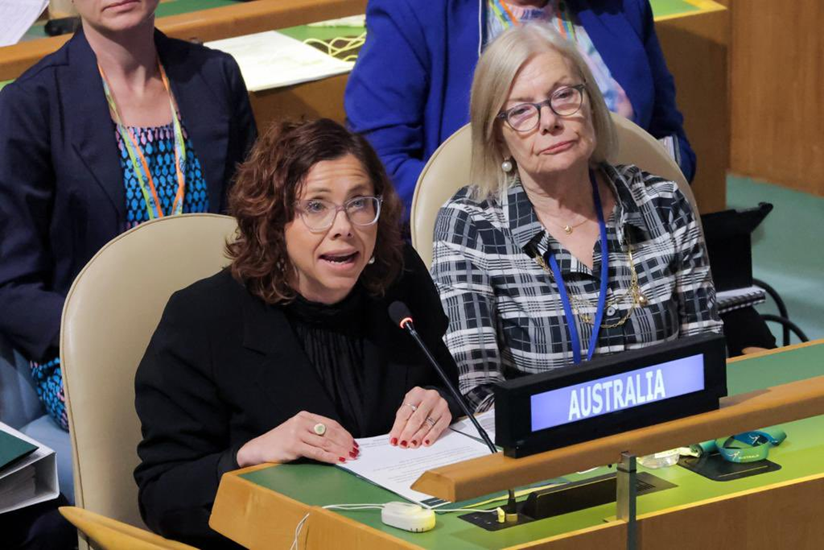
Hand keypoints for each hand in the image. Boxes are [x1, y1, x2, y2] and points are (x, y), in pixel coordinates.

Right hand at [237, 411, 357, 466]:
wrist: (258, 449)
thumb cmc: (279, 442)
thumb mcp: (297, 431)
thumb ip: (313, 433)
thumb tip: (337, 442)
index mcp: (304, 416)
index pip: (331, 423)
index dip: (344, 433)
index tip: (353, 442)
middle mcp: (301, 422)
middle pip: (330, 432)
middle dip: (345, 443)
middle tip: (355, 451)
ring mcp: (297, 433)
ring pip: (325, 442)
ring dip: (340, 451)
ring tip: (349, 457)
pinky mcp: (293, 445)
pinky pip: (316, 452)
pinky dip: (329, 457)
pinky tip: (337, 461)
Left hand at [389, 387, 451, 448]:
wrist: (435, 400)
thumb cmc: (419, 405)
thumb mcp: (408, 407)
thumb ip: (402, 421)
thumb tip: (395, 437)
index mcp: (417, 393)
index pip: (405, 412)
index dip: (398, 428)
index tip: (394, 439)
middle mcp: (430, 397)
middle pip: (416, 418)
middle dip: (408, 433)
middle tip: (402, 444)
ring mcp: (440, 405)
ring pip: (427, 424)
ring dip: (418, 437)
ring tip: (412, 445)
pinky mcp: (447, 415)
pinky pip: (438, 428)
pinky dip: (431, 437)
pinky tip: (425, 442)